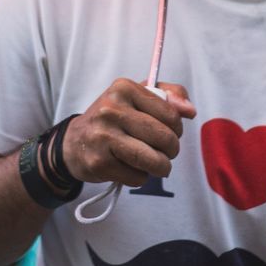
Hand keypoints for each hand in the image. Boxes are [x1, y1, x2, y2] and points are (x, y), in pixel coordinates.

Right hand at [62, 78, 195, 188]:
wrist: (75, 141)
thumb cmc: (114, 117)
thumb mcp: (138, 96)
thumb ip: (169, 96)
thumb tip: (190, 110)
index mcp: (124, 88)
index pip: (170, 114)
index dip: (177, 128)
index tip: (170, 131)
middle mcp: (111, 109)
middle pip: (164, 138)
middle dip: (171, 150)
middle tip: (166, 152)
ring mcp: (103, 137)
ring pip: (153, 160)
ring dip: (161, 167)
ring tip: (157, 165)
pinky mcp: (100, 163)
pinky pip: (137, 177)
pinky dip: (141, 177)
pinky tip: (131, 168)